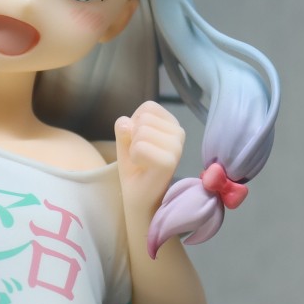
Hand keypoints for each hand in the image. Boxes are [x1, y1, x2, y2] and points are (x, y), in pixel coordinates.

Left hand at [114, 101, 184, 224]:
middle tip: (140, 155)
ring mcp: (176, 147)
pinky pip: (140, 146)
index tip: (139, 142)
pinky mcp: (169, 161)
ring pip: (141, 131)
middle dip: (133, 137)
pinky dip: (134, 157)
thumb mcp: (126, 140)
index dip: (134, 123)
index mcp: (172, 124)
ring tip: (142, 161)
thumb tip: (125, 123)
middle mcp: (179, 133)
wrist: (137, 196)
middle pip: (144, 118)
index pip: (148, 107)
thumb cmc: (135, 167)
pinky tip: (143, 168)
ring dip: (133, 148)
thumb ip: (124, 126)